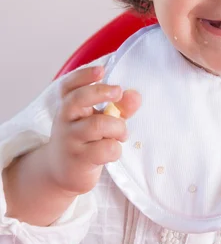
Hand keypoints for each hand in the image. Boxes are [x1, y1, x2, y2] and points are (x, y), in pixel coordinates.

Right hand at [46, 65, 140, 194]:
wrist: (61, 173)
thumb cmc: (85, 140)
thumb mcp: (99, 120)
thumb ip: (118, 107)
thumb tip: (135, 95)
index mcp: (69, 105)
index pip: (69, 85)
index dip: (84, 75)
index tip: (101, 70)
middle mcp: (66, 119)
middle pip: (77, 99)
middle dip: (100, 92)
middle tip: (118, 92)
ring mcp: (70, 140)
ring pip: (97, 125)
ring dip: (118, 127)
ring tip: (122, 134)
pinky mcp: (79, 159)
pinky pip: (105, 149)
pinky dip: (116, 149)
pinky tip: (113, 151)